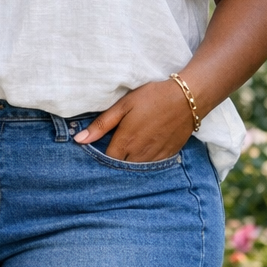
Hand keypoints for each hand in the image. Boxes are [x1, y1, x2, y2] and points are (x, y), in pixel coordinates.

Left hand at [73, 79, 194, 161]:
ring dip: (130, 162)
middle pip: (121, 166)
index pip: (106, 160)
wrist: (187, 99)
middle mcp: (139, 154)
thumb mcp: (123, 106)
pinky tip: (145, 150)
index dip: (100, 156)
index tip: (99, 148)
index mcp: (125, 142)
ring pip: (136, 168)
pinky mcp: (167, 155)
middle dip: (115, 161)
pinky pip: (152, 166)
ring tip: (130, 148)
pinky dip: (145, 160)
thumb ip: (101, 125)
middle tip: (115, 148)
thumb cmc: (153, 97)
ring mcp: (154, 157)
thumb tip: (79, 140)